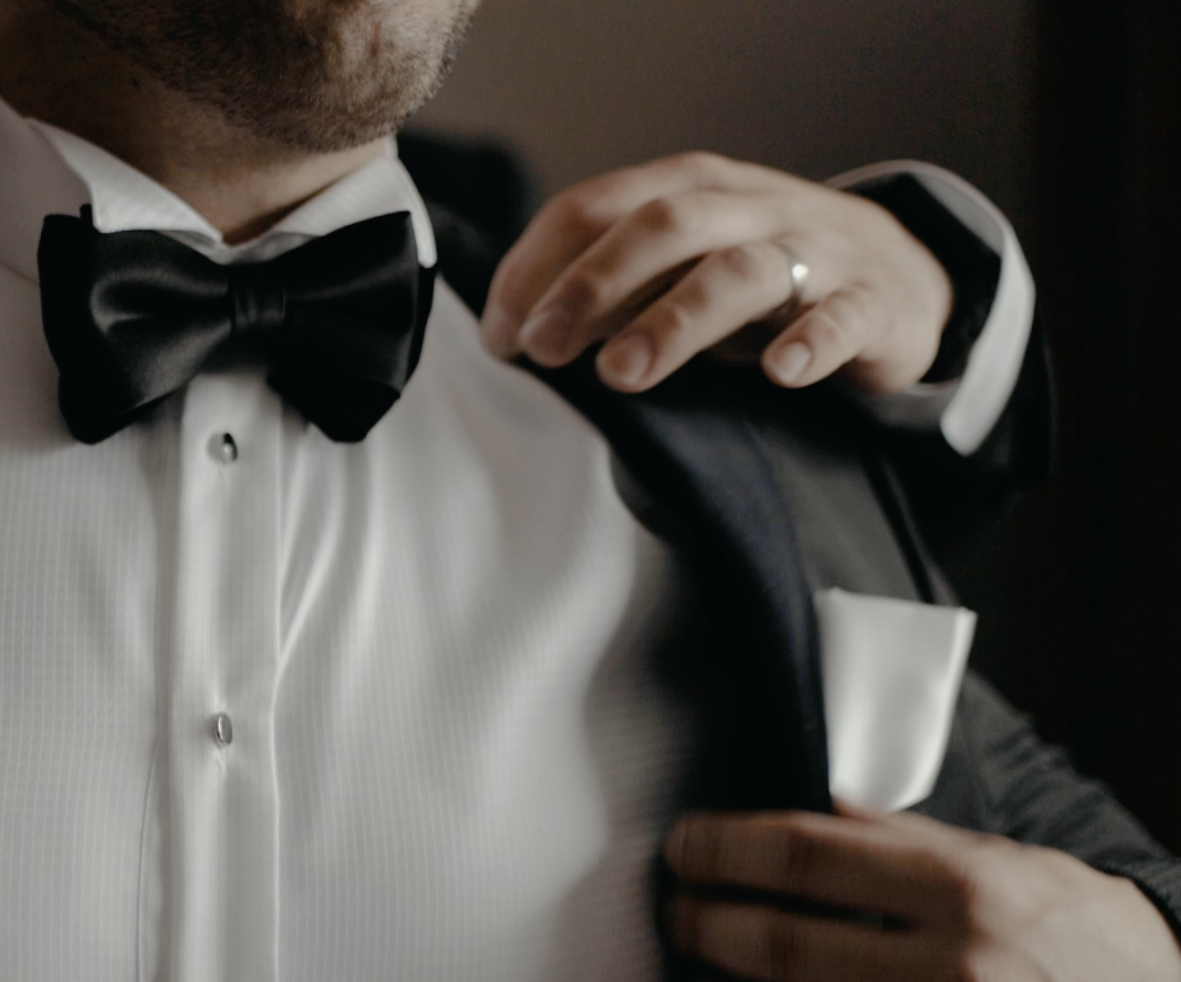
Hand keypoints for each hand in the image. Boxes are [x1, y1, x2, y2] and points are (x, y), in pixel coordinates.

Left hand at [482, 153, 952, 396]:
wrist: (899, 279)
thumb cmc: (765, 276)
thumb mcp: (681, 267)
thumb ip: (608, 289)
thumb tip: (515, 332)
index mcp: (689, 189)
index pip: (594, 207)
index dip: (536, 268)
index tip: (501, 333)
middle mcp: (748, 208)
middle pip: (661, 226)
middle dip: (591, 286)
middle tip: (543, 348)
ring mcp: (816, 250)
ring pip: (740, 271)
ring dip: (674, 320)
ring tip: (623, 373)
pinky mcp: (872, 303)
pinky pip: (843, 317)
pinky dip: (813, 341)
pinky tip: (783, 372)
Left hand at [664, 804, 1180, 981]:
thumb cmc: (1089, 943)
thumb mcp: (1011, 863)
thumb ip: (905, 839)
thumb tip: (810, 811)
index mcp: (966, 892)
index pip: (804, 857)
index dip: (722, 849)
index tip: (683, 849)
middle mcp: (960, 979)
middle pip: (778, 947)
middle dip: (703, 928)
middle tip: (678, 920)